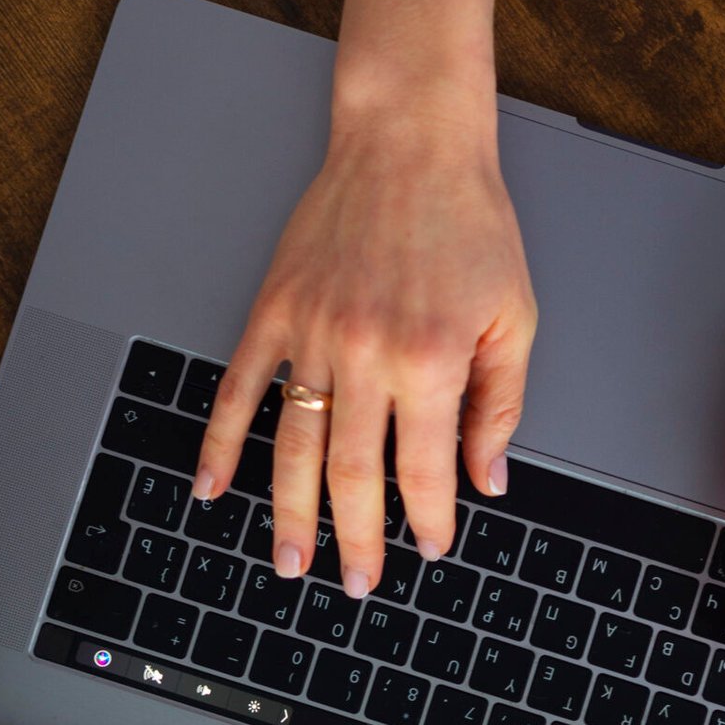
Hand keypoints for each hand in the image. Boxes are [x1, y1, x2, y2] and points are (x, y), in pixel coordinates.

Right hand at [195, 104, 536, 592]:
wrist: (411, 142)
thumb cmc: (469, 222)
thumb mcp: (514, 317)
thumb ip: (500, 405)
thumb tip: (485, 479)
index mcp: (430, 359)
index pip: (424, 469)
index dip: (427, 519)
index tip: (429, 548)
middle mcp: (367, 353)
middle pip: (352, 474)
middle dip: (357, 540)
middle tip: (358, 582)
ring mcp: (313, 333)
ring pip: (294, 446)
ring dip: (289, 513)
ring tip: (290, 560)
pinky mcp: (276, 310)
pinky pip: (239, 388)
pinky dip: (219, 442)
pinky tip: (210, 485)